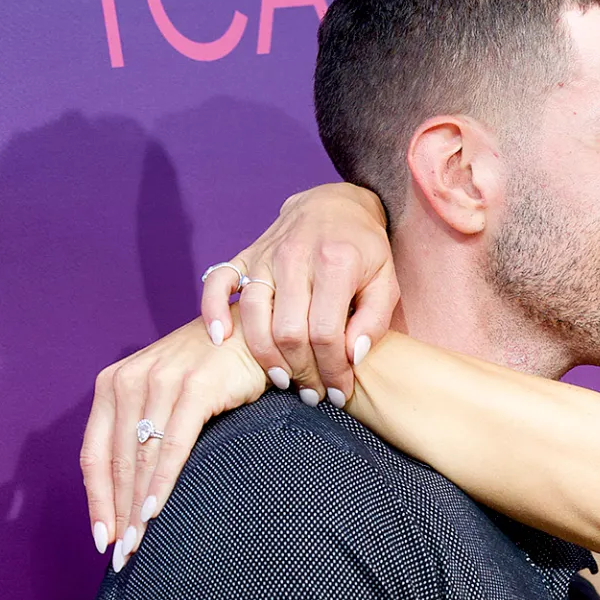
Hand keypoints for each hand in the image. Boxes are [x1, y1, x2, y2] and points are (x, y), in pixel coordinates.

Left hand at [82, 319, 267, 566]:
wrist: (255, 331)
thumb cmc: (216, 372)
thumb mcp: (169, 396)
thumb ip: (147, 429)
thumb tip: (136, 491)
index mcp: (113, 385)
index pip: (94, 454)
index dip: (97, 501)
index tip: (103, 540)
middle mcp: (129, 380)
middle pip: (114, 462)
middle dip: (117, 514)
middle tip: (122, 557)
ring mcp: (160, 381)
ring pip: (140, 458)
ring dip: (137, 507)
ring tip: (139, 547)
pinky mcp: (193, 387)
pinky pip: (172, 446)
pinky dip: (161, 482)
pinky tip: (157, 512)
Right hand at [202, 182, 397, 407]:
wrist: (335, 206)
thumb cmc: (365, 251)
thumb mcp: (386, 281)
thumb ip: (374, 321)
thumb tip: (353, 358)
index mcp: (335, 263)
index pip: (326, 332)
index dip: (332, 370)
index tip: (338, 392)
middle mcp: (295, 257)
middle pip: (288, 331)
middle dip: (302, 371)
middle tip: (313, 393)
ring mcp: (265, 255)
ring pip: (253, 316)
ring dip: (266, 357)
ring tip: (284, 381)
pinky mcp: (244, 255)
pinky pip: (217, 283)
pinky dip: (213, 311)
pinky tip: (220, 339)